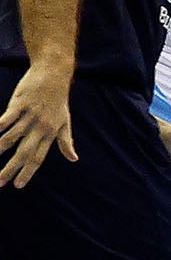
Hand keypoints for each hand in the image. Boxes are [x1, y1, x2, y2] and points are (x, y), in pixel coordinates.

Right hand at [0, 66, 73, 189]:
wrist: (54, 74)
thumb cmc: (58, 100)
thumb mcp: (66, 121)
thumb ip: (66, 141)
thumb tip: (74, 159)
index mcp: (50, 132)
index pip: (38, 157)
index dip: (28, 172)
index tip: (18, 185)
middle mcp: (40, 126)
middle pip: (24, 152)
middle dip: (11, 168)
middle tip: (0, 182)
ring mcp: (30, 114)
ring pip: (12, 136)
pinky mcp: (20, 103)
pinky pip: (8, 117)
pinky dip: (0, 125)